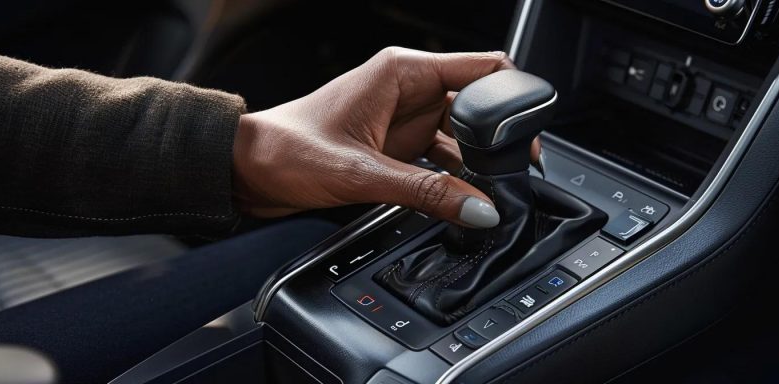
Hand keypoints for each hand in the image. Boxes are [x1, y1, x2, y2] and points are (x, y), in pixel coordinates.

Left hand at [232, 47, 539, 227]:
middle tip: (512, 176)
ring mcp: (404, 117)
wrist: (246, 168)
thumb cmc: (287, 149)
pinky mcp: (396, 145)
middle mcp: (409, 88)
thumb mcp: (364, 174)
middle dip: (498, 141)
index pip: (484, 68)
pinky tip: (457, 198)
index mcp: (403, 72)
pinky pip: (440, 157)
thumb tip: (479, 207)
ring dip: (474, 164)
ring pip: (462, 137)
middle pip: (478, 107)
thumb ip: (428, 191)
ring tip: (482, 194)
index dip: (515, 98)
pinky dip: (453, 178)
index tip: (532, 133)